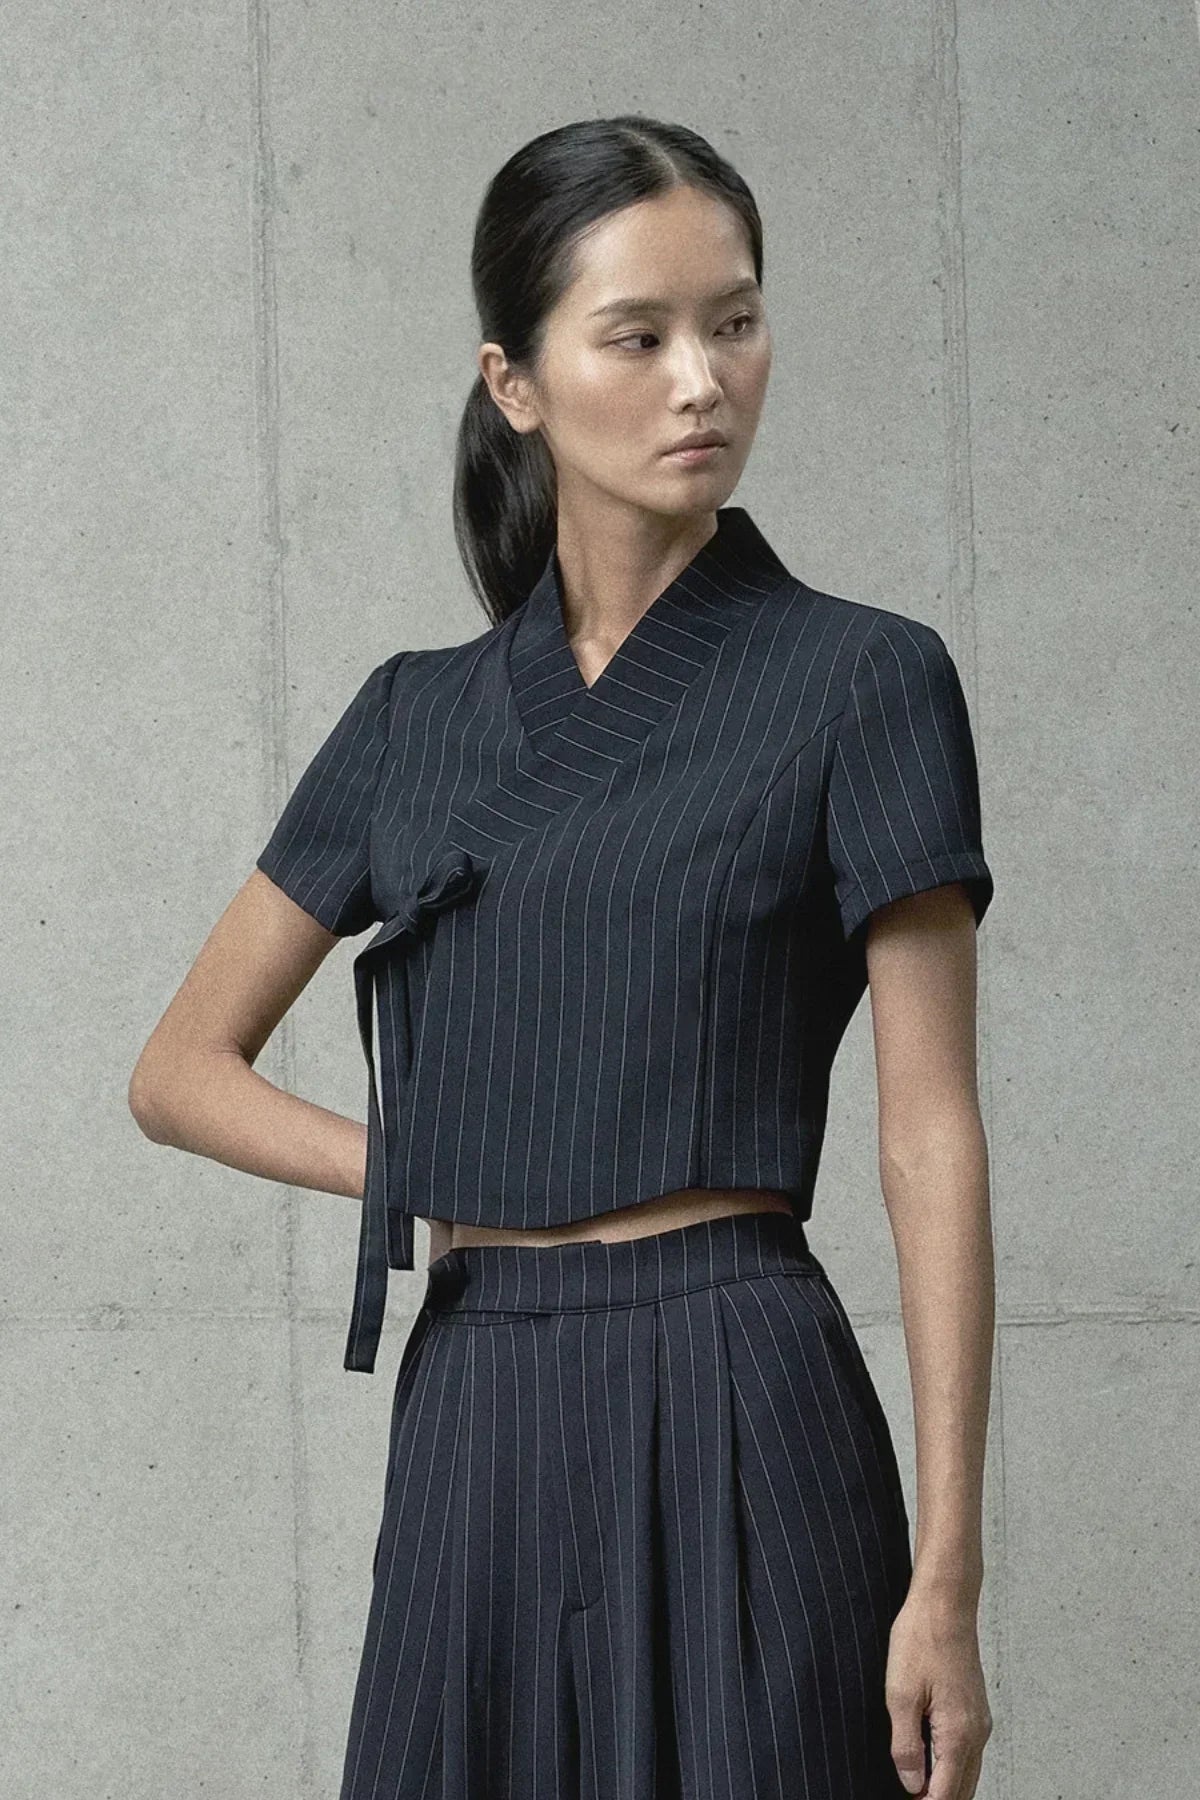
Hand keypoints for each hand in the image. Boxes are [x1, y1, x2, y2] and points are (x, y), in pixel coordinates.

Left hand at [884, 1587, 992, 1797]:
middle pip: (962, 1790)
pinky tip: (931, 1761)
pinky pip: (968, 1751)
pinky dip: (953, 1766)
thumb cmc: (922, 1639)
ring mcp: (979, 1720)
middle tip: (911, 1797)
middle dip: (939, 1799)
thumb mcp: (900, 1695)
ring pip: (967, 1772)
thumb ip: (906, 1746)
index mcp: (958, 1734)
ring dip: (947, 1786)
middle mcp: (976, 1732)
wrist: (945, 1602)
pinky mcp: (975, 1708)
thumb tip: (911, 1784)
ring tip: (918, 1786)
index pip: (945, 1794)